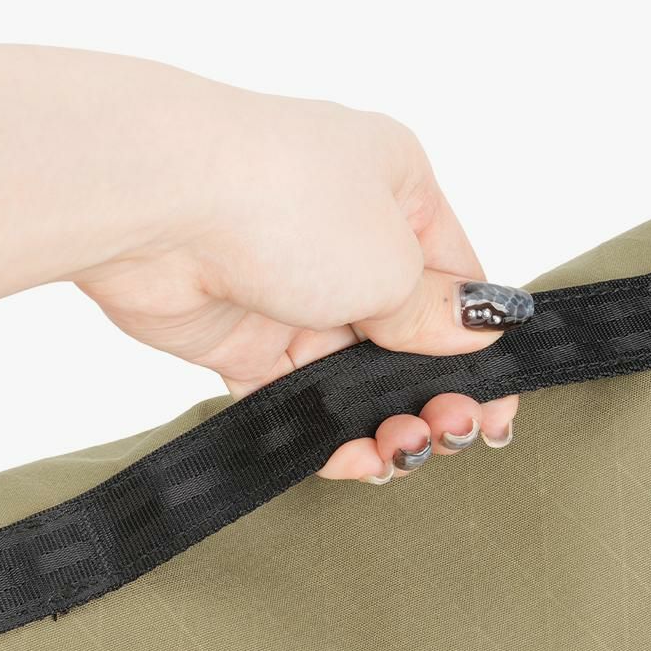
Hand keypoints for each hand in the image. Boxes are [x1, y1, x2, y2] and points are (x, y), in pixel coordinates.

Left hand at [71, 87, 520, 481]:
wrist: (155, 203)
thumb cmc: (286, 200)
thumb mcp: (391, 258)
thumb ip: (434, 311)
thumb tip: (480, 329)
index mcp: (399, 193)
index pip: (457, 283)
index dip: (480, 352)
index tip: (496, 410)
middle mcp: (348, 240)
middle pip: (408, 338)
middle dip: (435, 393)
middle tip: (451, 434)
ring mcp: (296, 292)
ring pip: (355, 378)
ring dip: (385, 421)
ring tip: (399, 451)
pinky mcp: (245, 340)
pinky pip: (300, 400)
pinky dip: (327, 433)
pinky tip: (352, 457)